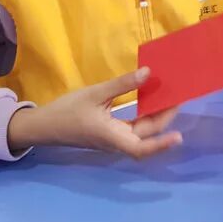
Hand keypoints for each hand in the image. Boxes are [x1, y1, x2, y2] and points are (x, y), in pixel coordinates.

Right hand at [6, 67, 181, 158]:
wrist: (43, 125)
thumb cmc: (67, 111)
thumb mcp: (95, 94)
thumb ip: (123, 84)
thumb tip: (149, 73)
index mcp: (112, 136)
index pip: (141, 148)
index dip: (161, 144)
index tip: (179, 136)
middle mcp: (116, 141)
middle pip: (146, 134)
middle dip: (164, 117)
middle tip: (179, 96)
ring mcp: (113, 138)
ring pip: (140, 130)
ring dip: (156, 116)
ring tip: (170, 96)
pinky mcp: (110, 133)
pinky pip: (132, 126)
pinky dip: (144, 115)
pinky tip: (150, 99)